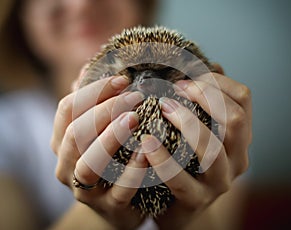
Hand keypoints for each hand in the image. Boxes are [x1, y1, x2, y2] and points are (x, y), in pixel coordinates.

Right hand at [51, 75, 147, 229]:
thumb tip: (86, 70)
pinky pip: (120, 189)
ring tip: (134, 118)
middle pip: (75, 133)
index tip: (123, 79)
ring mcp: (86, 191)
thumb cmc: (109, 159)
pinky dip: (133, 169)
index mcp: (61, 143)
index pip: (67, 109)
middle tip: (135, 97)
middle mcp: (67, 166)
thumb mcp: (96, 132)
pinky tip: (146, 151)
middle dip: (105, 110)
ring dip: (111, 137)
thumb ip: (91, 103)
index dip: (94, 90)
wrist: (118, 204)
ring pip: (89, 164)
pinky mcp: (111, 207)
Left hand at [140, 68, 251, 228]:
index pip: (243, 98)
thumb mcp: (200, 129)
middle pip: (236, 119)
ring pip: (212, 149)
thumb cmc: (187, 158)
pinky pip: (180, 179)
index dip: (216, 81)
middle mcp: (238, 158)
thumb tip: (208, 65)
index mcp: (240, 136)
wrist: (181, 203)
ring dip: (187, 122)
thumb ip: (206, 101)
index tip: (187, 78)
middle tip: (174, 89)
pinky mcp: (195, 200)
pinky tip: (146, 141)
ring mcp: (219, 181)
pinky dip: (162, 157)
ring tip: (162, 108)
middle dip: (204, 97)